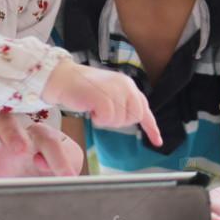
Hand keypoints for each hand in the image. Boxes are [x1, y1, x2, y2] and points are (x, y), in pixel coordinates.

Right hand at [0, 110, 83, 177]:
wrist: (35, 188)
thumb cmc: (51, 169)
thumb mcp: (68, 164)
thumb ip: (68, 160)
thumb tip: (52, 164)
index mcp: (38, 133)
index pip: (45, 137)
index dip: (55, 155)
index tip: (65, 174)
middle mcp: (14, 133)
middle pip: (7, 120)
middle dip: (12, 132)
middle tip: (21, 149)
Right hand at [42, 58, 161, 146]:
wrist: (62, 77)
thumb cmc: (82, 87)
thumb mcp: (108, 92)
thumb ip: (122, 102)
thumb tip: (134, 118)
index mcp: (127, 84)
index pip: (144, 108)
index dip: (151, 127)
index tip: (157, 141)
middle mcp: (125, 85)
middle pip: (134, 117)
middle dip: (120, 121)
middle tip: (104, 113)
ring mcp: (115, 90)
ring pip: (120, 121)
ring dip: (106, 120)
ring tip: (95, 107)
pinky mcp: (104, 97)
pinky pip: (107, 119)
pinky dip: (98, 119)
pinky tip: (91, 109)